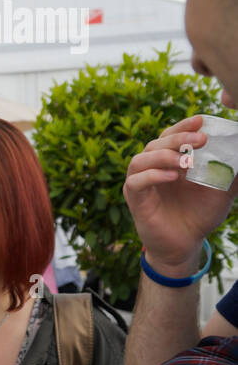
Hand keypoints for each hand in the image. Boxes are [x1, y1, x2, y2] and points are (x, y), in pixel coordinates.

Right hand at [124, 116, 235, 272]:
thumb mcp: (221, 190)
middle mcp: (151, 168)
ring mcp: (141, 183)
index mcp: (169, 161)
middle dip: (177, 138)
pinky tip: (172, 177)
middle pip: (155, 144)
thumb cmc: (200, 214)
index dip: (183, 126)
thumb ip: (230, 173)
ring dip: (162, 156)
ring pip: (140, 160)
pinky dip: (152, 176)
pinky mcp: (135, 199)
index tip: (201, 120)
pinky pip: (136, 182)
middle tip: (200, 140)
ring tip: (184, 161)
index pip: (170, 136)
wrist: (186, 244)